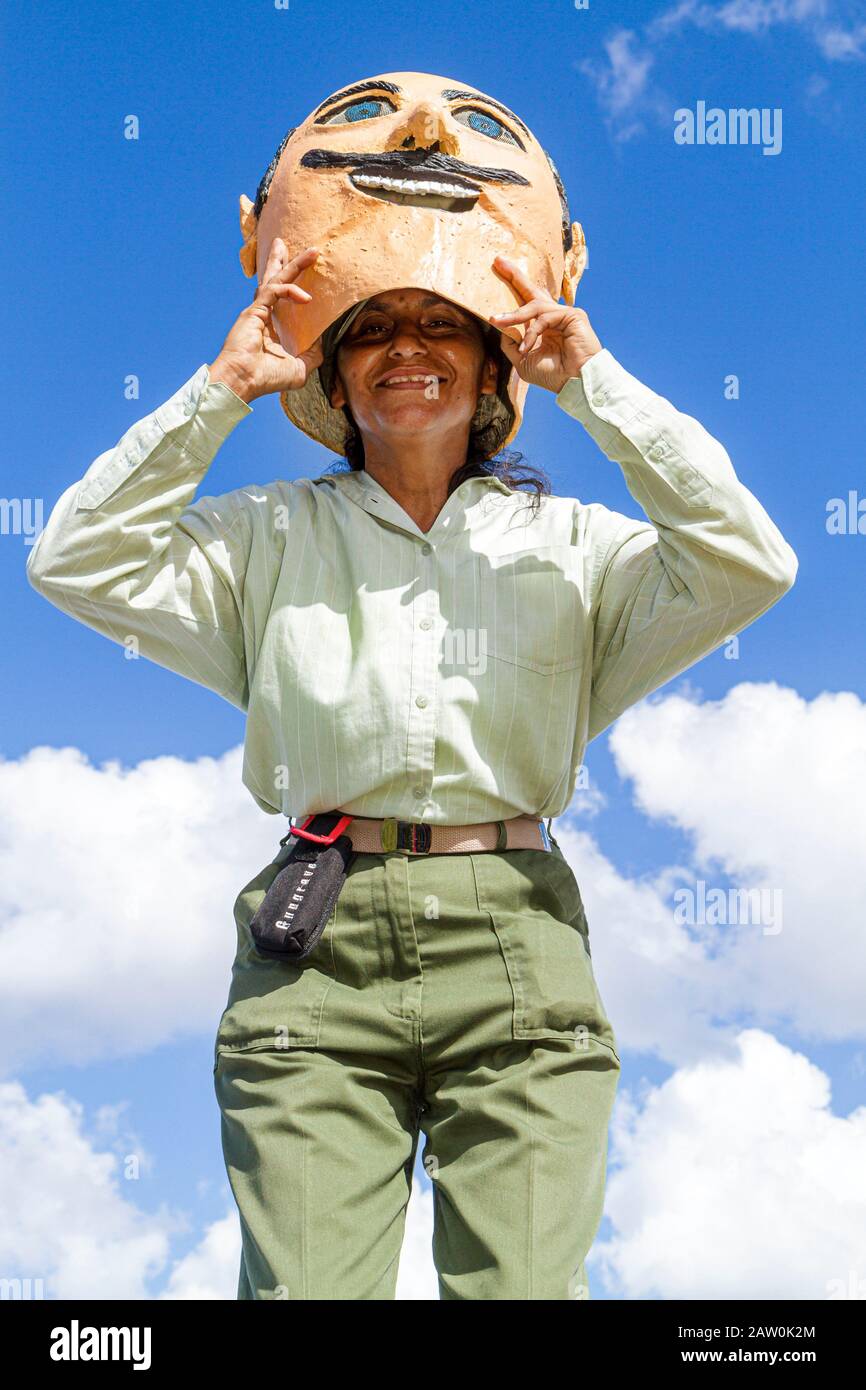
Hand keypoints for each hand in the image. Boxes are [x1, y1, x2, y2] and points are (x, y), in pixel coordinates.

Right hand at [207, 241, 323, 402]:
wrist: (244, 382)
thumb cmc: (265, 379)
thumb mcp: (299, 369)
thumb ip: (312, 355)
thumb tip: (322, 342)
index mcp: (272, 327)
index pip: (284, 299)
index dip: (294, 285)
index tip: (309, 275)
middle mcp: (265, 315)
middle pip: (277, 280)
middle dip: (290, 262)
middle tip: (309, 250)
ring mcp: (258, 310)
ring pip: (277, 278)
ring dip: (294, 264)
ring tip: (313, 253)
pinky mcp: (255, 309)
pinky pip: (275, 291)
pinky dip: (291, 290)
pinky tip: (306, 299)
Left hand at [489, 255, 602, 393]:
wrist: (575, 383)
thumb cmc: (553, 375)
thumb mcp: (522, 360)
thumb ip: (511, 342)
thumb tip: (500, 324)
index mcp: (543, 327)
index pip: (526, 303)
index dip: (514, 288)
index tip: (499, 270)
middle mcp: (553, 317)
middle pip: (532, 291)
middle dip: (514, 277)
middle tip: (498, 261)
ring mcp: (564, 314)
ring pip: (534, 306)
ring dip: (514, 315)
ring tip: (497, 320)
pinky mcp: (573, 315)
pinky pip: (544, 318)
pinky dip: (532, 332)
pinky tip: (527, 346)